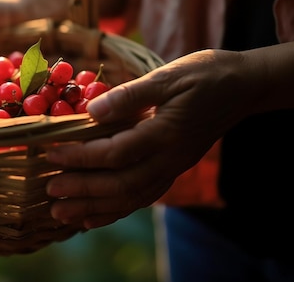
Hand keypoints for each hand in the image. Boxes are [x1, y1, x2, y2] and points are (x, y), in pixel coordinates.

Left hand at [45, 49, 254, 228]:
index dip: (81, 156)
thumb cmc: (204, 74)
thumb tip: (92, 110)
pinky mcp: (174, 168)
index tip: (51, 153)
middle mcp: (170, 158)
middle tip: (49, 190)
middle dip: (83, 189)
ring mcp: (173, 167)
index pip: (115, 152)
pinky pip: (143, 196)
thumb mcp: (168, 75)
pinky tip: (92, 218)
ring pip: (131, 197)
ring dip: (94, 208)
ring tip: (61, 213)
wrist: (244, 87)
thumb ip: (130, 95)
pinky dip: (116, 210)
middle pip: (121, 184)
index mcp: (166, 132)